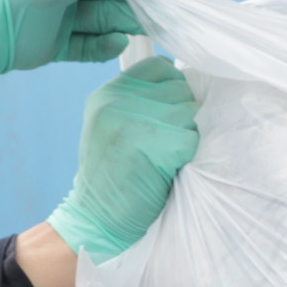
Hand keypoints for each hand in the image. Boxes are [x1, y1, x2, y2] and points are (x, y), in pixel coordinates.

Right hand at [46, 60, 199, 262]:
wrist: (95, 219)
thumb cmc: (114, 177)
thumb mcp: (115, 127)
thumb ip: (142, 103)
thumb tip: (190, 88)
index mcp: (109, 93)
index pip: (160, 67)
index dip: (174, 89)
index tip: (170, 116)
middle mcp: (117, 99)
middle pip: (181, 89)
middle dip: (183, 117)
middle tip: (164, 146)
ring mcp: (132, 118)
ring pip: (190, 113)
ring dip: (186, 137)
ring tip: (163, 158)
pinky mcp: (150, 141)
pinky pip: (191, 139)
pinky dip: (187, 157)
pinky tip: (166, 170)